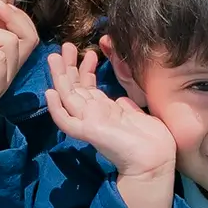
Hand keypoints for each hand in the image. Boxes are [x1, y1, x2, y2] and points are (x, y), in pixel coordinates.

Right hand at [45, 43, 175, 207]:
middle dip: (69, 66)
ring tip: (53, 56)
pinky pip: (66, 121)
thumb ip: (127, 106)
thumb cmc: (153, 141)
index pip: (89, 87)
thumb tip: (120, 98)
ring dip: (59, 77)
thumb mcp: (138, 115)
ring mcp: (89, 123)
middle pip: (74, 88)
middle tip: (64, 46)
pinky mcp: (88, 131)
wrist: (156, 161)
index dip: (87, 69)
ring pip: (67, 97)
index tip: (91, 52)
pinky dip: (56, 109)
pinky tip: (50, 93)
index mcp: (105, 111)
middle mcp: (94, 115)